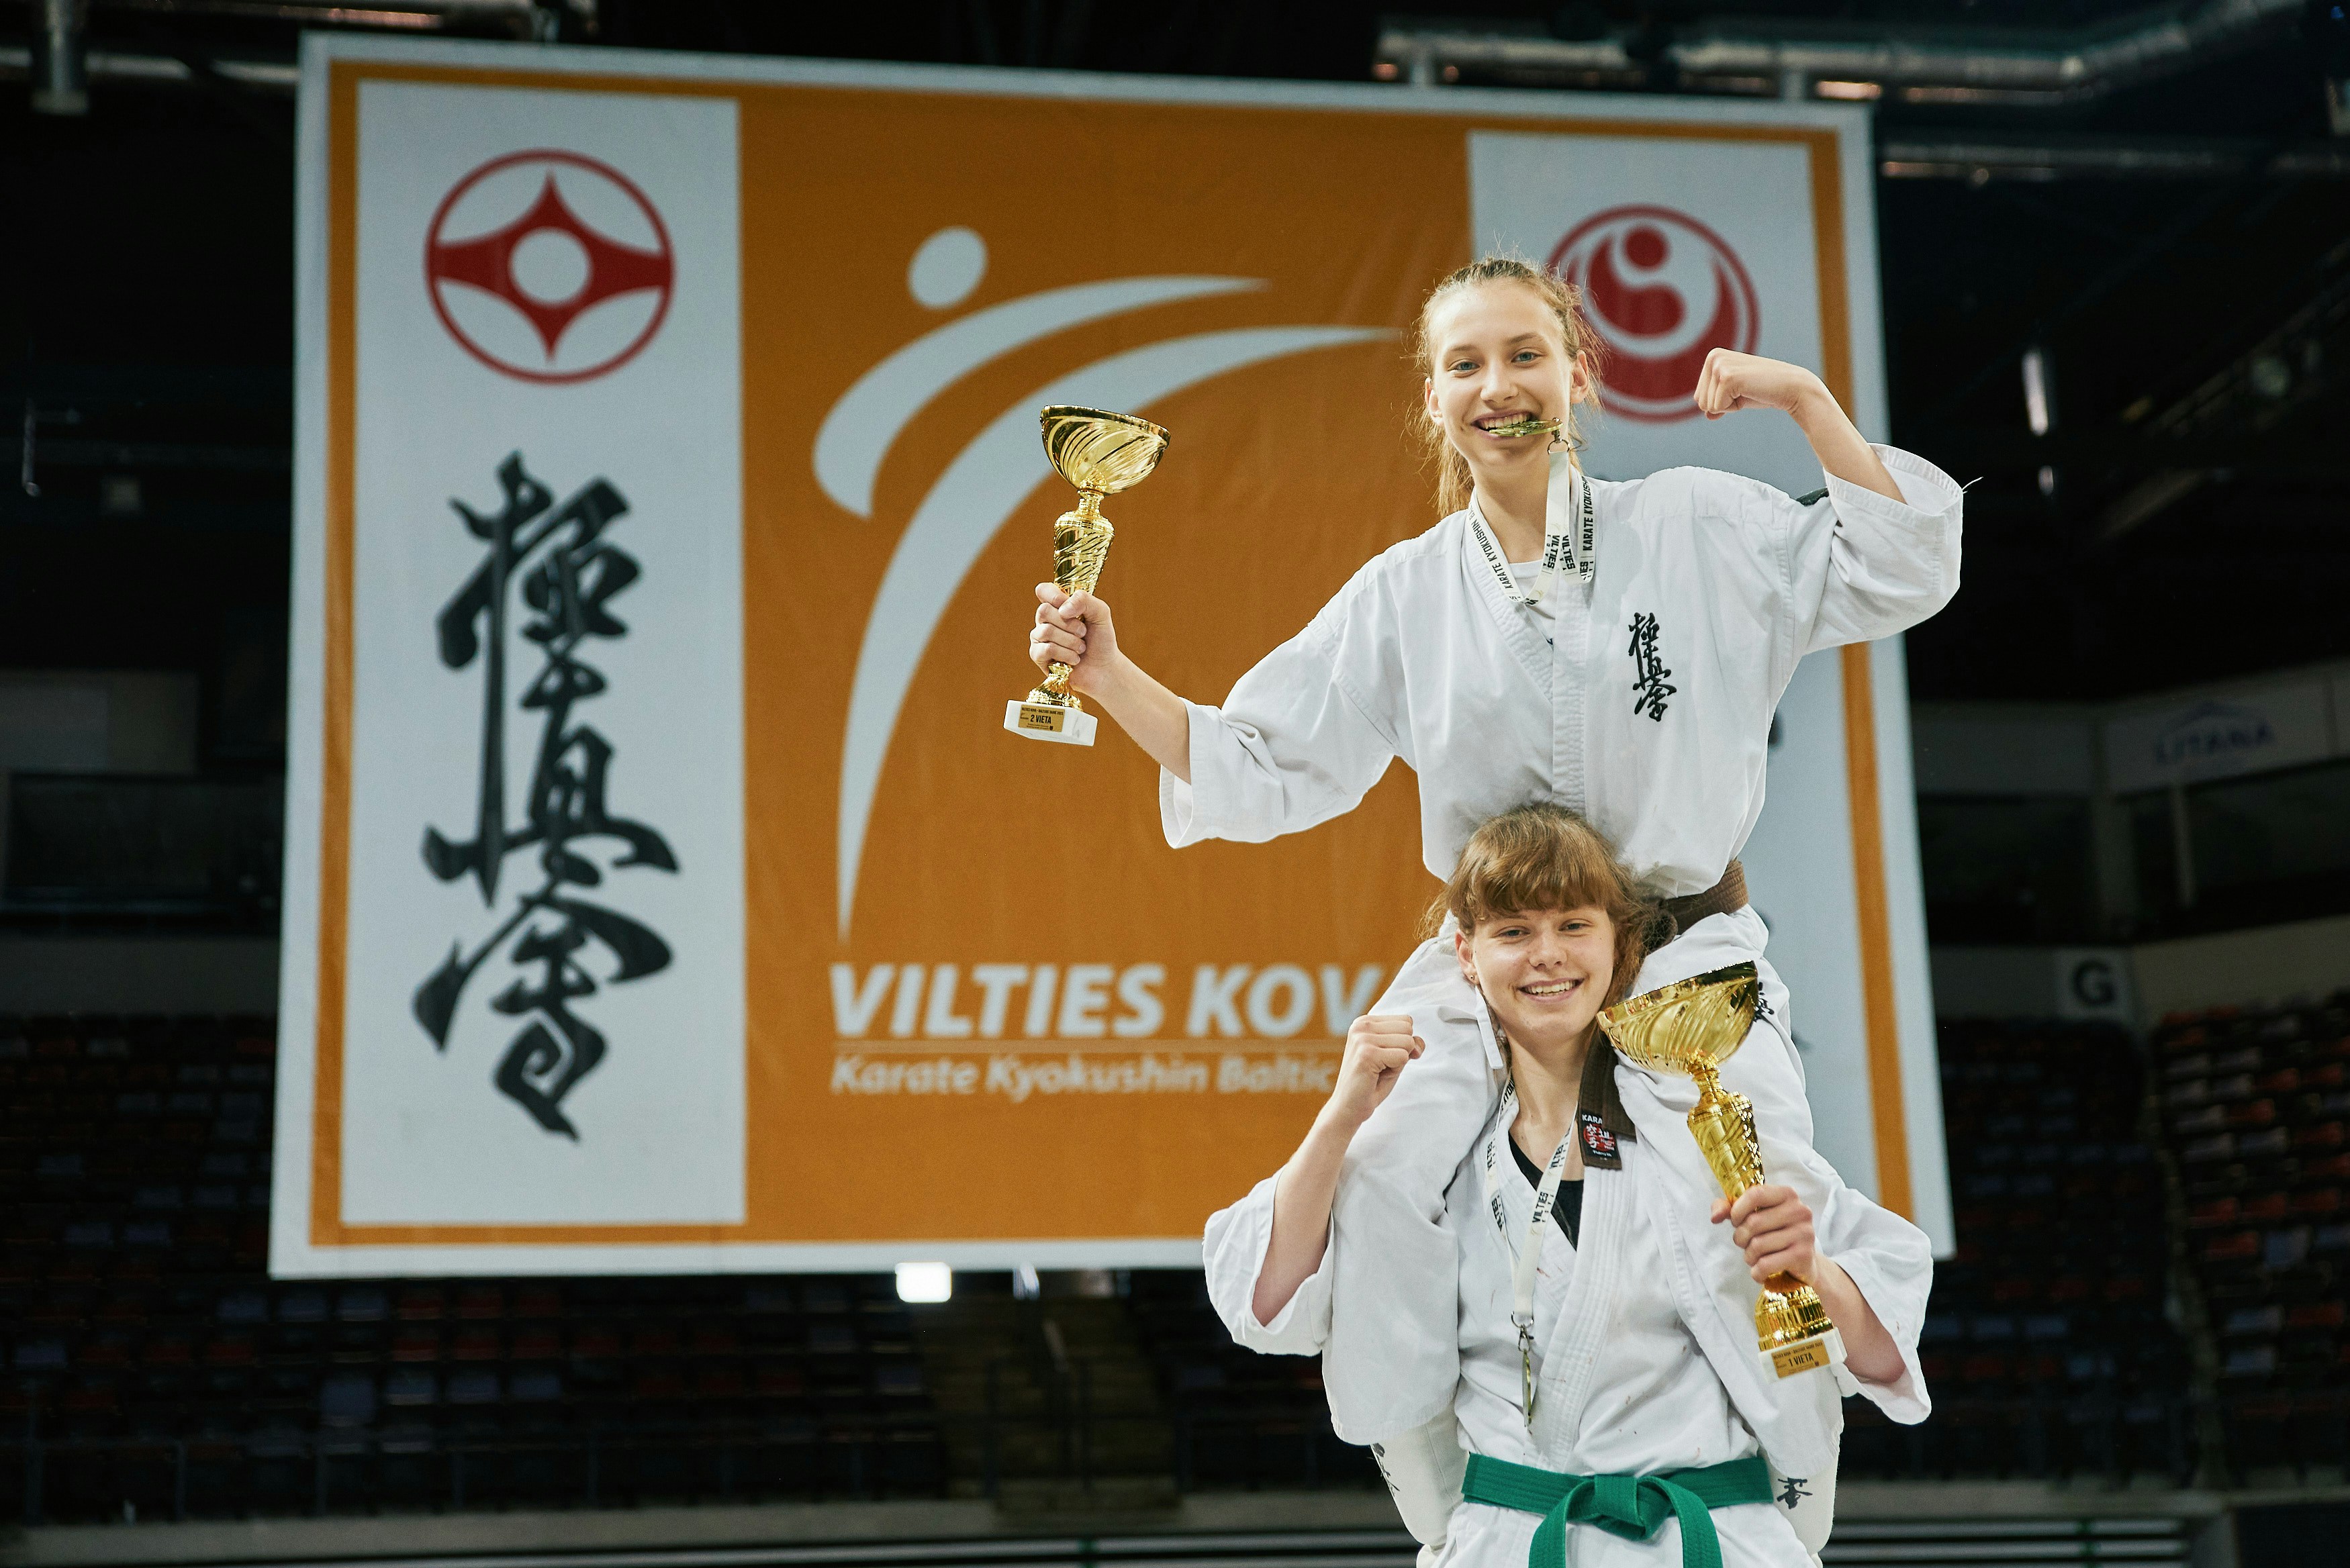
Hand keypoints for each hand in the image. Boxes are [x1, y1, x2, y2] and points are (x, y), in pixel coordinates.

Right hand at [1031, 584, 1121, 697]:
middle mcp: (1045, 620)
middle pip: (1043, 610)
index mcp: (1057, 605)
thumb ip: (1084, 600)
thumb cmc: (1101, 639)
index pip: (1043, 590)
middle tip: (1083, 633)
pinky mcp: (1038, 656)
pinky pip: (1047, 649)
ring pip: (1046, 631)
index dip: (1054, 596)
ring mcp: (1039, 637)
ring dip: (1071, 641)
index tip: (1070, 607)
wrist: (1104, 668)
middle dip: (1070, 624)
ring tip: (1081, 648)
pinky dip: (1066, 654)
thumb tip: (1062, 610)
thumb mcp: (1100, 613)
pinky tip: (1074, 660)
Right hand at [1321, 1013, 1423, 1133]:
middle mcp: (1361, 1025)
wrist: (1349, 1107)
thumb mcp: (1394, 1057)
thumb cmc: (1371, 1082)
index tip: (1384, 1056)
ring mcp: (1362, 1039)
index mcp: (1365, 1021)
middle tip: (1382, 1065)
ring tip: (1378, 1070)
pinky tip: (1376, 1076)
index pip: (1406, 1020)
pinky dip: (1395, 1070)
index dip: (1403, 1042)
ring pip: (1408, 1042)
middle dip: (1403, 1050)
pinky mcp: (1367, 1054)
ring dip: (1399, 1062)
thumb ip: (1409, 1044)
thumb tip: (1418, 1044)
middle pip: (1408, 1028)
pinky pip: (1403, 1057)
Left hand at [1691, 350, 1827, 421]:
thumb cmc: (1763, 391)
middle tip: (1746, 391)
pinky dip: (1733, 408)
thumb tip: (1707, 415)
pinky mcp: (1727, 377)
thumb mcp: (1735, 396)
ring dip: (1729, 406)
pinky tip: (1749, 393)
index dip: (1721, 402)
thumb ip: (1718, 403)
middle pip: (1700, 402)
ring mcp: (1720, 366)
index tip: (1741, 390)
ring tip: (1748, 391)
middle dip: (1723, 404)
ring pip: (1707, 406)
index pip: (1698, 397)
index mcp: (1712, 357)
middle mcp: (1713, 357)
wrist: (1790, 388)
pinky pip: (1716, 408)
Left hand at [1710, 1184, 1817, 1285]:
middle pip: (1753, 1223)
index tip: (1735, 1221)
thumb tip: (1715, 1217)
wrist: (1803, 1262)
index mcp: (1787, 1194)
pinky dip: (1756, 1272)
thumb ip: (1729, 1208)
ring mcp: (1804, 1233)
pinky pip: (1766, 1264)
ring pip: (1757, 1245)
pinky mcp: (1803, 1256)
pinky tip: (1760, 1271)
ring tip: (1755, 1257)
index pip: (1755, 1194)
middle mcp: (1799, 1211)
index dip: (1737, 1210)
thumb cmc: (1774, 1233)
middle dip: (1740, 1237)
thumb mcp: (1753, 1215)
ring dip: (1748, 1256)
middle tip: (1745, 1243)